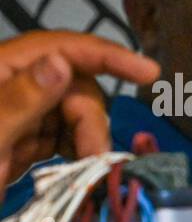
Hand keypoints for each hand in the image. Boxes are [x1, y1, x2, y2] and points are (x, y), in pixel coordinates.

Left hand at [0, 31, 159, 185]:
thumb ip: (19, 99)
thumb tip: (59, 66)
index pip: (61, 49)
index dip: (107, 55)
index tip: (147, 71)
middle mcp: (11, 89)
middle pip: (75, 89)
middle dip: (92, 121)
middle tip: (95, 159)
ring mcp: (17, 118)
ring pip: (74, 117)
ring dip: (88, 142)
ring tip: (85, 172)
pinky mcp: (22, 145)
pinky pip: (63, 140)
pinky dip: (78, 155)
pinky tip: (78, 171)